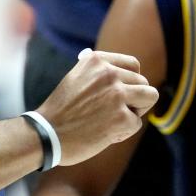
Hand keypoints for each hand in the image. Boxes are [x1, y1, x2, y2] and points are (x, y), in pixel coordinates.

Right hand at [37, 50, 158, 165]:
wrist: (46, 134)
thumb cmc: (61, 110)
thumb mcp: (76, 78)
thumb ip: (98, 72)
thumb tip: (118, 69)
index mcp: (97, 61)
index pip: (133, 64)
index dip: (131, 81)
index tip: (122, 92)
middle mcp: (109, 73)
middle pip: (143, 82)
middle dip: (134, 98)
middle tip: (116, 112)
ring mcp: (117, 95)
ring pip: (150, 96)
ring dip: (137, 110)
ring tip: (117, 119)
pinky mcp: (121, 118)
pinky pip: (137, 123)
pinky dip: (124, 132)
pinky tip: (105, 134)